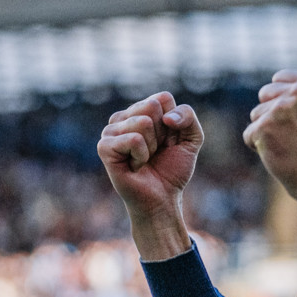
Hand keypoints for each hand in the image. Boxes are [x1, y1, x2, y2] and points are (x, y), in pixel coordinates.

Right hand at [97, 92, 202, 258]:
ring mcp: (111, 130)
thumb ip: (188, 117)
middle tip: (156, 150)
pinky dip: (142, 155)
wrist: (163, 198)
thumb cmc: (173, 168)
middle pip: (152, 106)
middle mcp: (124, 117)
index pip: (163, 98)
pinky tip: (135, 165)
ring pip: (143, 122)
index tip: (169, 140)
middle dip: (163, 132)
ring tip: (145, 158)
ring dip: (152, 145)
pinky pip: (133, 138)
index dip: (174, 122)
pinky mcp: (104, 146)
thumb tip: (167, 117)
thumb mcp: (192, 138)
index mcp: (142, 111)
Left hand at [243, 70, 296, 210]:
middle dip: (273, 112)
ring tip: (289, 143)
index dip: (285, 100)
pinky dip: (259, 146)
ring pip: (256, 114)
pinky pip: (249, 134)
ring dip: (267, 130)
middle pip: (265, 94)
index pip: (278, 79)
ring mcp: (281, 109)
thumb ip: (295, 91)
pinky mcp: (264, 127)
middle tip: (295, 133)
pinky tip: (279, 153)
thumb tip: (266, 90)